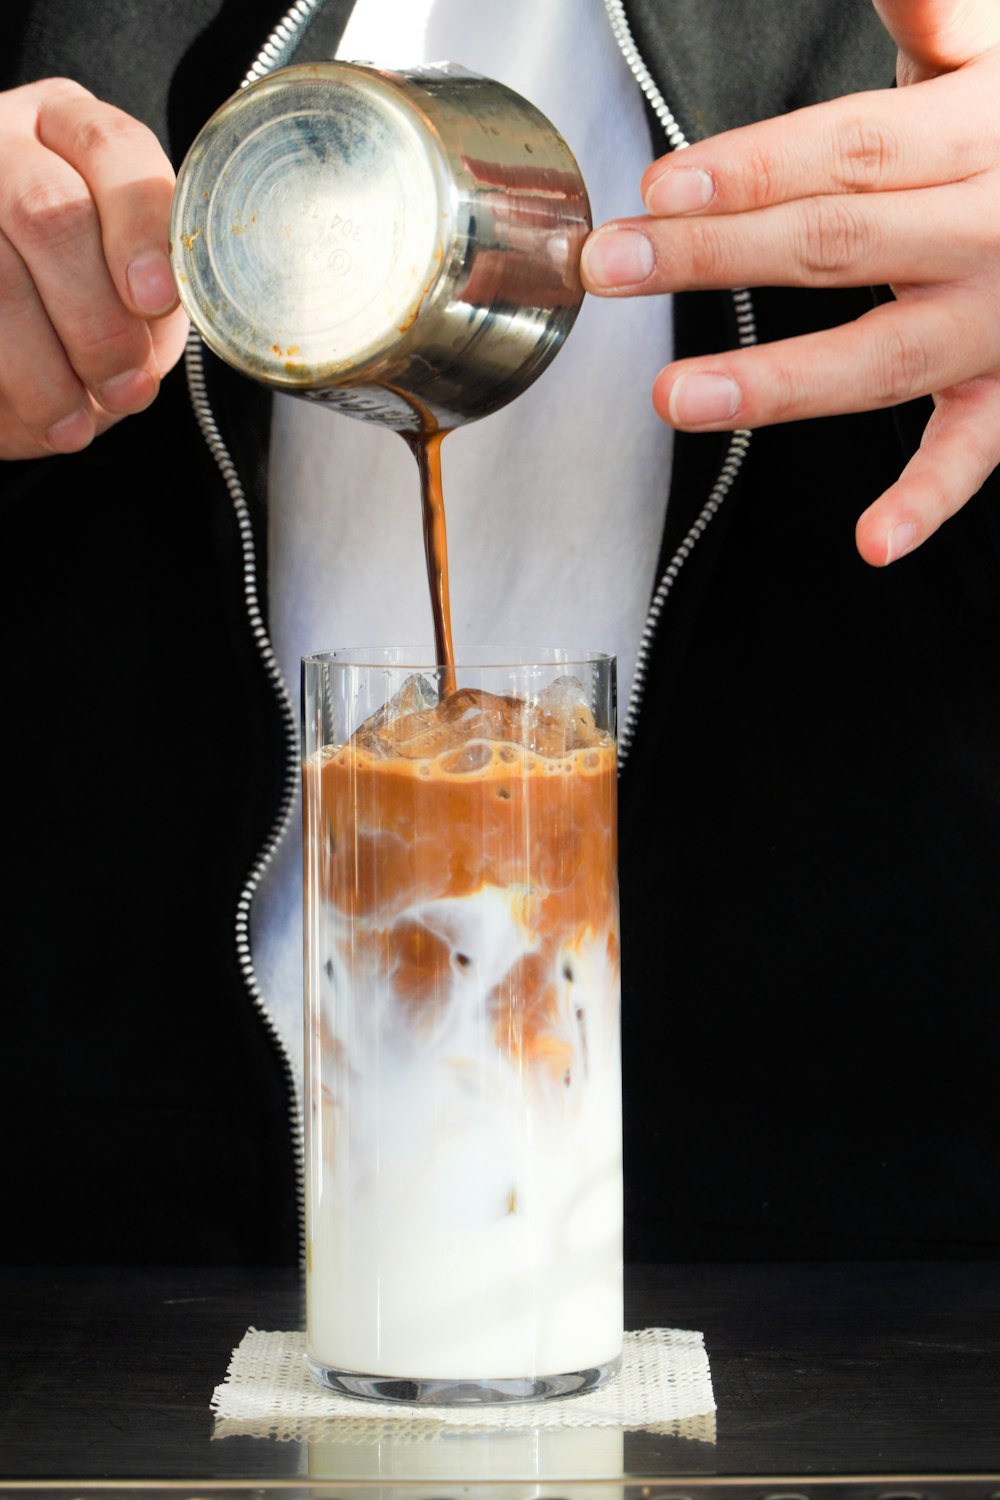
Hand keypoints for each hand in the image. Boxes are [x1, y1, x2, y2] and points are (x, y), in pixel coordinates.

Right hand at [0, 79, 187, 460]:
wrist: (17, 351)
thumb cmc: (92, 308)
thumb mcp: (135, 293)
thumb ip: (151, 294)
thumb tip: (145, 339)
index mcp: (74, 131)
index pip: (113, 149)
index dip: (139, 227)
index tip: (154, 300)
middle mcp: (4, 141)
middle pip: (48, 215)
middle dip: (96, 321)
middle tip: (125, 389)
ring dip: (41, 368)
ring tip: (73, 426)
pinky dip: (2, 379)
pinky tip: (24, 419)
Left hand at [580, 0, 999, 565]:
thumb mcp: (995, 58)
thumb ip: (936, 18)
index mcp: (978, 137)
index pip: (849, 153)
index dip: (751, 171)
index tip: (658, 189)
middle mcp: (989, 232)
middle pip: (840, 244)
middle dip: (716, 256)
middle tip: (612, 266)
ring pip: (885, 356)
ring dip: (779, 382)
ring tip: (677, 397)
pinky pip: (972, 454)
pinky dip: (925, 501)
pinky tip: (871, 541)